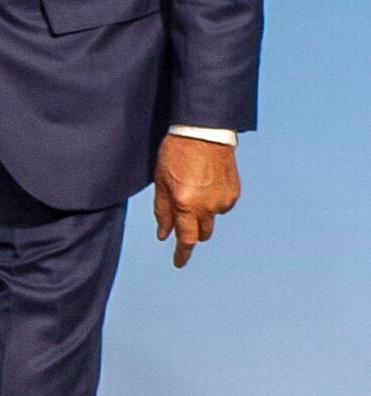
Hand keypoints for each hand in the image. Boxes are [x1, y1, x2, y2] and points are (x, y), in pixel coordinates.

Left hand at [154, 133, 240, 265]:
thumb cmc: (176, 154)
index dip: (182, 253)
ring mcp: (223, 200)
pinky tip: (206, 184)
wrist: (204, 133)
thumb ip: (162, 211)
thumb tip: (163, 235)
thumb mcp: (161, 181)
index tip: (179, 263)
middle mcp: (207, 206)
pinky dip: (213, 202)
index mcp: (185, 204)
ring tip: (193, 191)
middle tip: (183, 223)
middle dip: (192, 233)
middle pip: (201, 233)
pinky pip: (222, 206)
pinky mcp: (234, 193)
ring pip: (212, 219)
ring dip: (202, 215)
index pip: (185, 239)